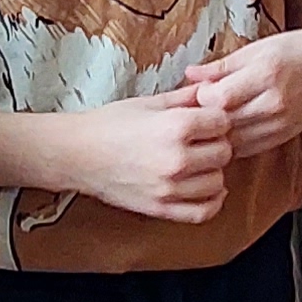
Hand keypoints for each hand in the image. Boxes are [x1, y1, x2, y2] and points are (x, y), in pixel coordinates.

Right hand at [69, 85, 235, 223]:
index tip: (206, 118)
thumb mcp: (149, 103)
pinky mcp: (161, 208)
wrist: (77, 154)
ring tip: (199, 162)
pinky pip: (203, 212)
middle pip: (224, 152)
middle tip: (202, 139)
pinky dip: (212, 201)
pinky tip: (206, 188)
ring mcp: (170, 188)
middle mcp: (177, 159)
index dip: (216, 118)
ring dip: (213, 171)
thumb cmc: (108, 124)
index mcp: (176, 126)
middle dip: (216, 143)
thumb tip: (212, 89)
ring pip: (218, 182)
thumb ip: (185, 97)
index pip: (223, 122)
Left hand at [182, 19, 301, 157]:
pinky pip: (248, 149)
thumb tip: (189, 74)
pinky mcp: (283, 136)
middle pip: (225, 121)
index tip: (200, 90)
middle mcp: (275, 102)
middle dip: (206, 116)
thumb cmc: (291, 50)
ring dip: (218, 133)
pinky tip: (230, 130)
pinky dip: (234, 142)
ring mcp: (280, 123)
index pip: (220, 97)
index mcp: (266, 74)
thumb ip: (221, 66)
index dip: (202, 96)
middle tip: (199, 108)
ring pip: (234, 139)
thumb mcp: (255, 49)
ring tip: (213, 119)